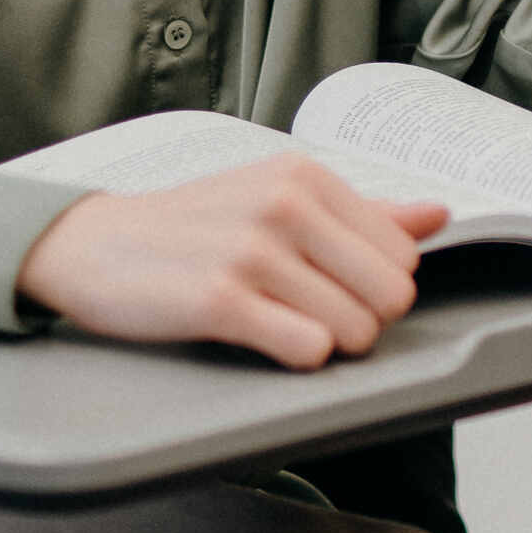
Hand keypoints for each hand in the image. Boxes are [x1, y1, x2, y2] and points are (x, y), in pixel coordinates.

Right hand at [13, 158, 449, 367]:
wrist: (92, 246)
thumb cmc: (191, 226)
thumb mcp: (276, 196)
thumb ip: (362, 210)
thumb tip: (438, 214)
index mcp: (305, 175)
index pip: (404, 254)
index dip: (377, 286)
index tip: (334, 285)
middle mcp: (285, 204)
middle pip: (391, 296)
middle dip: (362, 320)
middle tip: (310, 313)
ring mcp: (252, 252)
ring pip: (356, 330)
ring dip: (326, 343)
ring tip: (280, 323)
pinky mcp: (221, 301)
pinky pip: (308, 350)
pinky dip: (296, 357)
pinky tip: (262, 337)